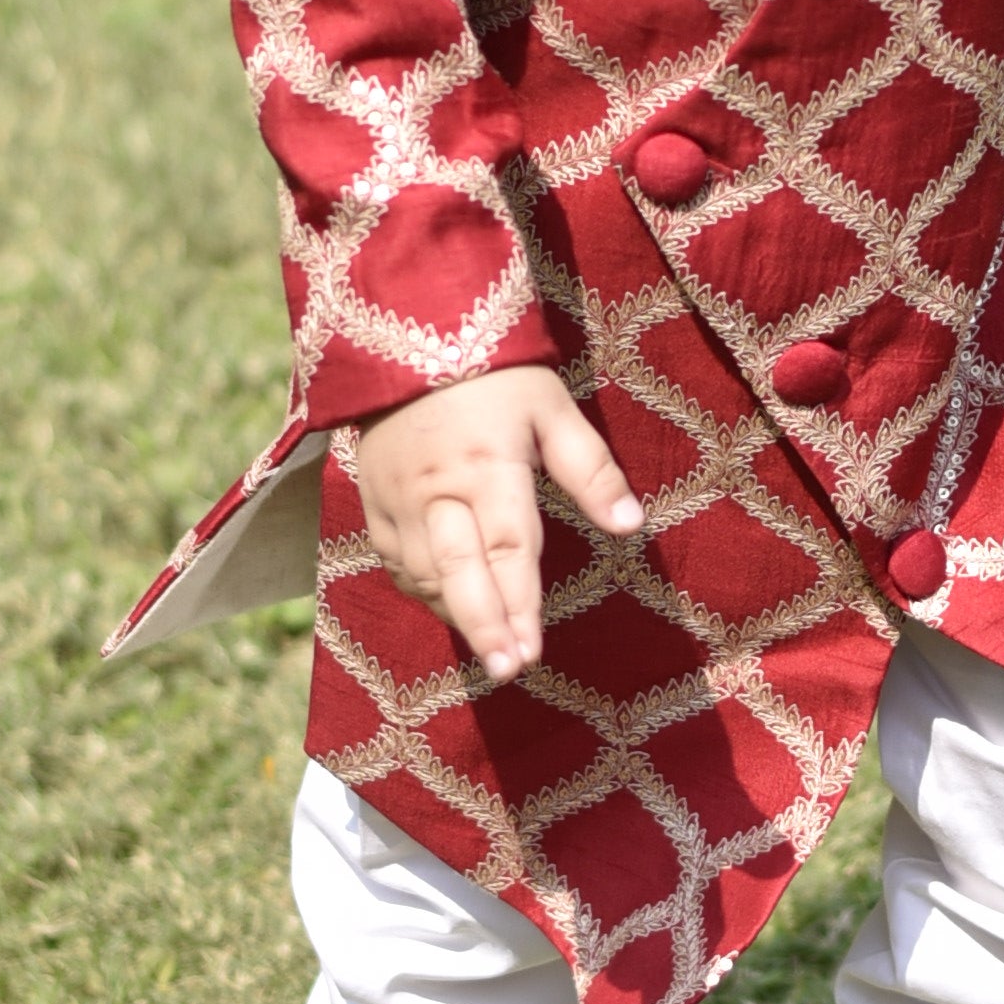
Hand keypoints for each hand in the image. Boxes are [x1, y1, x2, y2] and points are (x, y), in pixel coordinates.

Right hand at [347, 363, 642, 682]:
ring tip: (493, 649)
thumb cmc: (495, 374)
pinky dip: (423, 590)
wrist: (406, 333)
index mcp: (487, 467)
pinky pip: (395, 561)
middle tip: (508, 670)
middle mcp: (437, 490)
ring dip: (456, 614)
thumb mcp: (552, 409)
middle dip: (484, 626)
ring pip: (423, 574)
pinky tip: (451, 608)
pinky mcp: (373, 501)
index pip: (507, 550)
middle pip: (458, 573)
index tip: (533, 652)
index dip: (521, 605)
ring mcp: (397, 499)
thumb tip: (630, 524)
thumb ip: (590, 470)